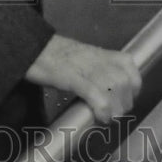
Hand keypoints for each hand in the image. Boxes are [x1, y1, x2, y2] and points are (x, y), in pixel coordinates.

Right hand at [25, 34, 141, 123]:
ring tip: (107, 117)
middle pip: (124, 80)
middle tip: (115, 113)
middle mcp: (94, 58)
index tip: (127, 97)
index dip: (134, 84)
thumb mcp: (78, 55)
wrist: (27, 44)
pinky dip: (102, 108)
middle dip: (125, 101)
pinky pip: (94, 93)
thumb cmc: (49, 54)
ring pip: (114, 86)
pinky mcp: (70, 76)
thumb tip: (103, 88)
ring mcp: (83, 66)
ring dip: (115, 107)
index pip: (128, 64)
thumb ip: (92, 67)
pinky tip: (100, 116)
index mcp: (97, 52)